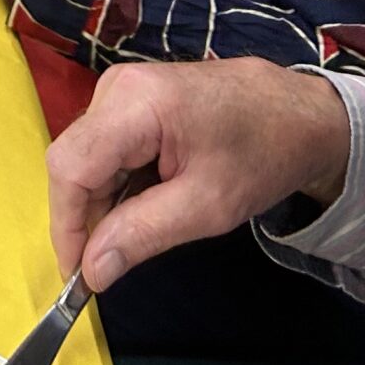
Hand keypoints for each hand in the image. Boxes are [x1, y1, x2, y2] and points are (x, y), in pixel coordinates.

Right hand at [46, 58, 352, 293]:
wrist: (299, 112)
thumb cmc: (261, 155)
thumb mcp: (207, 206)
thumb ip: (142, 234)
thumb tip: (91, 271)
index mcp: (133, 103)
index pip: (70, 166)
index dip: (66, 224)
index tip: (79, 277)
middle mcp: (116, 87)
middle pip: (75, 161)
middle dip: (87, 218)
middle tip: (111, 266)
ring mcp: (123, 89)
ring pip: (88, 159)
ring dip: (105, 204)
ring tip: (141, 233)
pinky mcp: (132, 99)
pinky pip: (107, 149)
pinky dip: (119, 185)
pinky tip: (149, 203)